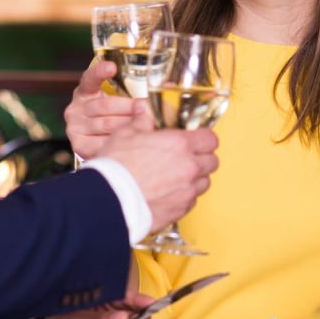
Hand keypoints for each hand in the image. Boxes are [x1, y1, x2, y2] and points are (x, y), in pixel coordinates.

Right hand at [64, 57, 141, 158]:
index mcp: (85, 91)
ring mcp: (75, 126)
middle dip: (131, 108)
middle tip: (149, 109)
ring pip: (107, 124)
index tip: (112, 67)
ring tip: (147, 125)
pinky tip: (130, 142)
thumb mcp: (120, 101)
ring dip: (129, 125)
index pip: (90, 78)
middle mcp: (76, 107)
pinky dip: (119, 143)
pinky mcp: (79, 144)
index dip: (100, 72)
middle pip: (106, 105)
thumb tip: (169, 87)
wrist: (100, 143)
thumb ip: (136, 92)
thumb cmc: (116, 118)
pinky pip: (102, 143)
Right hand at [98, 110, 218, 231]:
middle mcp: (190, 168)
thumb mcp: (126, 134)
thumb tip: (144, 108)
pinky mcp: (180, 210)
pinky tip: (168, 192)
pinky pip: (191, 201)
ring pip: (204, 182)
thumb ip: (142, 120)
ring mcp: (187, 191)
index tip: (197, 139)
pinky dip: (184, 196)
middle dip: (202, 158)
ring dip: (195, 178)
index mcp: (180, 144)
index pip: (210, 139)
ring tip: (176, 176)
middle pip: (212, 161)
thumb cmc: (115, 167)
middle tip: (187, 157)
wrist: (107, 201)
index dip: (204, 138)